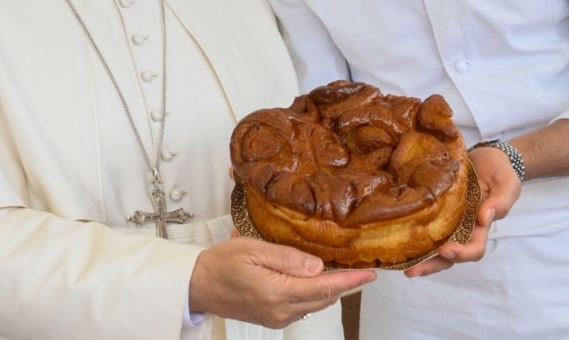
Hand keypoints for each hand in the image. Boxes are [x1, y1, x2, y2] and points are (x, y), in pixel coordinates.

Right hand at [188, 237, 373, 327]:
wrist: (199, 285)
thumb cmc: (221, 263)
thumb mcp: (254, 250)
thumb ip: (287, 258)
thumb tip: (318, 266)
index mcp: (276, 293)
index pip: (322, 288)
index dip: (349, 282)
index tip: (369, 275)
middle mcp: (280, 311)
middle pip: (323, 299)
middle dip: (344, 284)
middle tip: (361, 268)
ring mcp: (277, 318)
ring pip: (314, 304)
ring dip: (328, 289)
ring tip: (341, 271)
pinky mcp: (273, 318)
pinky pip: (301, 306)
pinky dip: (312, 294)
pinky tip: (312, 279)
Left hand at [403, 145, 520, 278]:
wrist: (487, 156)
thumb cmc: (499, 171)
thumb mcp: (508, 183)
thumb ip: (501, 201)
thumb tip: (484, 218)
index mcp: (480, 226)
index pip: (474, 248)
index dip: (461, 253)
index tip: (446, 250)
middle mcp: (461, 227)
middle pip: (448, 255)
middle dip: (431, 264)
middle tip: (412, 271)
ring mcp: (446, 218)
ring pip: (432, 244)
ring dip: (418, 256)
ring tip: (400, 265)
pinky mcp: (433, 206)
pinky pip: (422, 223)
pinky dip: (411, 233)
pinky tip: (394, 237)